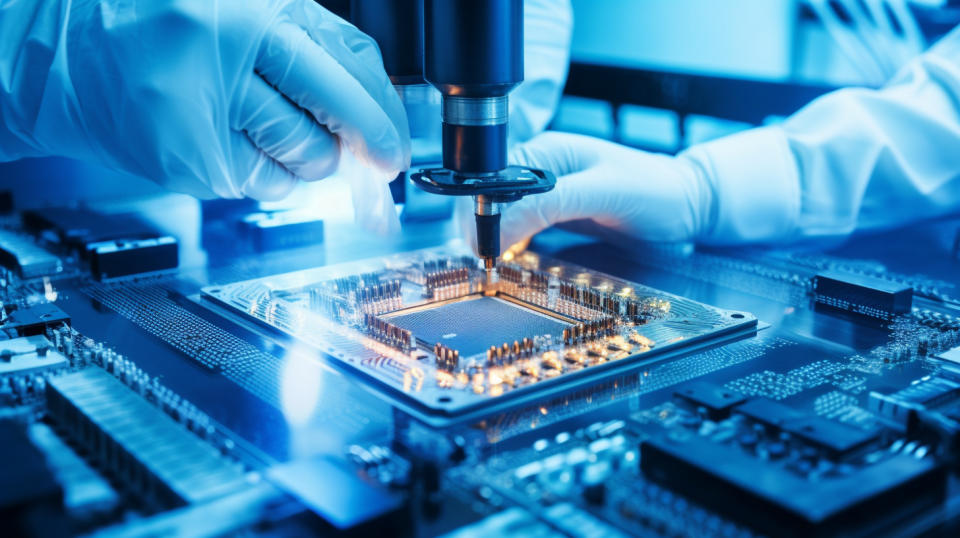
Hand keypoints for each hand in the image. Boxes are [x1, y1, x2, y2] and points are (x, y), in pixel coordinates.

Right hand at [1, 0, 409, 200]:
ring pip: (302, 154)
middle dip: (372, 145)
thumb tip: (371, 109)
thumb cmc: (149, 28)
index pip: (346, 57)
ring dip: (311, 161)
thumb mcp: (235, 10)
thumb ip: (305, 49)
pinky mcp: (184, 152)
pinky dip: (271, 179)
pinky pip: (260, 183)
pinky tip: (248, 155)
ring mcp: (203, 100)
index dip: (382, 106)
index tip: (395, 135)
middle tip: (382, 163)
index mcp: (249, 1)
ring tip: (281, 139)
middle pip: (334, 108)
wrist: (52, 55)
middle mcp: (227, 43)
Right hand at [459, 132, 714, 250]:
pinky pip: (522, 231)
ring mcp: (549, 194)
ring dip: (494, 239)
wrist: (692, 207)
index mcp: (546, 154)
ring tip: (496, 263)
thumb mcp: (601, 193)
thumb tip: (500, 224)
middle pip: (488, 200)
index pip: (489, 180)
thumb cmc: (657, 192)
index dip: (477, 211)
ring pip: (501, 217)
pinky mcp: (560, 216)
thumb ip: (548, 205)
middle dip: (480, 228)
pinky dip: (513, 245)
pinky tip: (515, 259)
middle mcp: (542, 171)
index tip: (480, 244)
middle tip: (486, 260)